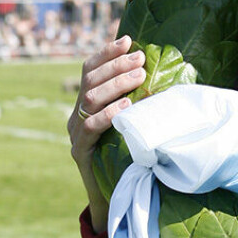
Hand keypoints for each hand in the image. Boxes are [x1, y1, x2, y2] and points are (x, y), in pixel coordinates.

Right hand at [67, 30, 145, 231]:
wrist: (114, 197)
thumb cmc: (130, 158)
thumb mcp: (133, 125)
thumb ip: (138, 103)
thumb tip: (163, 76)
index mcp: (87, 105)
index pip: (90, 70)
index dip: (107, 53)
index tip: (128, 40)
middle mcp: (76, 115)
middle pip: (90, 80)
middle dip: (116, 66)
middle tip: (141, 60)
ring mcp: (74, 134)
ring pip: (89, 99)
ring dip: (115, 84)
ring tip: (139, 77)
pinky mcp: (80, 152)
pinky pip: (90, 128)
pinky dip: (108, 114)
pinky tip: (127, 107)